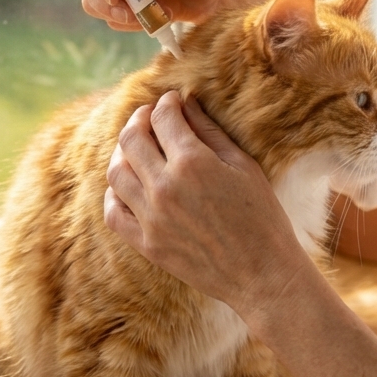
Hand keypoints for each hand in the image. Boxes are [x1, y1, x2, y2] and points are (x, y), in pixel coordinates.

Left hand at [106, 92, 376, 376]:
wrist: (262, 274)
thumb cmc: (263, 216)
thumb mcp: (243, 165)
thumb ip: (209, 131)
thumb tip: (186, 103)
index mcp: (192, 163)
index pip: (163, 118)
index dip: (166, 103)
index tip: (172, 102)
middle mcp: (164, 187)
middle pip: (131, 139)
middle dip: (140, 119)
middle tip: (149, 116)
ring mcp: (151, 218)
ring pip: (116, 172)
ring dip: (124, 153)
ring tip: (137, 149)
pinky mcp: (146, 243)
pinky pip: (113, 211)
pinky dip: (114, 193)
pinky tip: (128, 186)